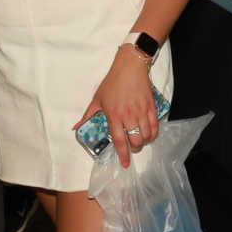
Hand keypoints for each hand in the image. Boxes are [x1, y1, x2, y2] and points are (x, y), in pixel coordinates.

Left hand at [84, 48, 160, 167]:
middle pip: (136, 141)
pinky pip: (155, 126)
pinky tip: (150, 135)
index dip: (123, 155)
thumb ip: (88, 115)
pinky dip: (154, 134)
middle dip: (135, 149)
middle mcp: (129, 116)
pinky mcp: (151, 107)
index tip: (125, 164)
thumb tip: (76, 128)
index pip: (120, 140)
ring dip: (144, 142)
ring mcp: (142, 112)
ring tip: (140, 141)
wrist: (130, 67)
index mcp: (114, 116)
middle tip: (132, 147)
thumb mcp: (97, 99)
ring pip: (147, 135)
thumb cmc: (112, 83)